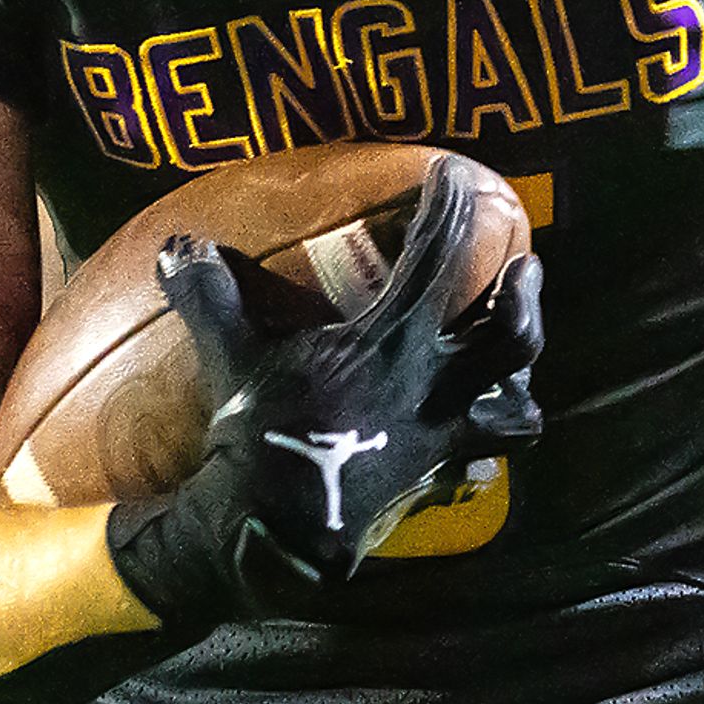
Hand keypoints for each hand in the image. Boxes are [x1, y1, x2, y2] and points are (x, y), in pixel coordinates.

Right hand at [116, 157, 544, 626]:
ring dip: (521, 383)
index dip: (451, 209)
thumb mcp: (231, 357)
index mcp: (390, 343)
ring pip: (519, 410)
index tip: (455, 174)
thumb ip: (212, 297)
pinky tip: (475, 433)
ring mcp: (441, 439)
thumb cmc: (257, 435)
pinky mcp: (435, 480)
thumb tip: (176, 247)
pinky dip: (485, 445)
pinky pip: (482, 462)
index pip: (436, 259)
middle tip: (527, 266)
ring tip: (513, 360)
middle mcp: (432, 387)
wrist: (274, 529)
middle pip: (510, 335)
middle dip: (524, 296)